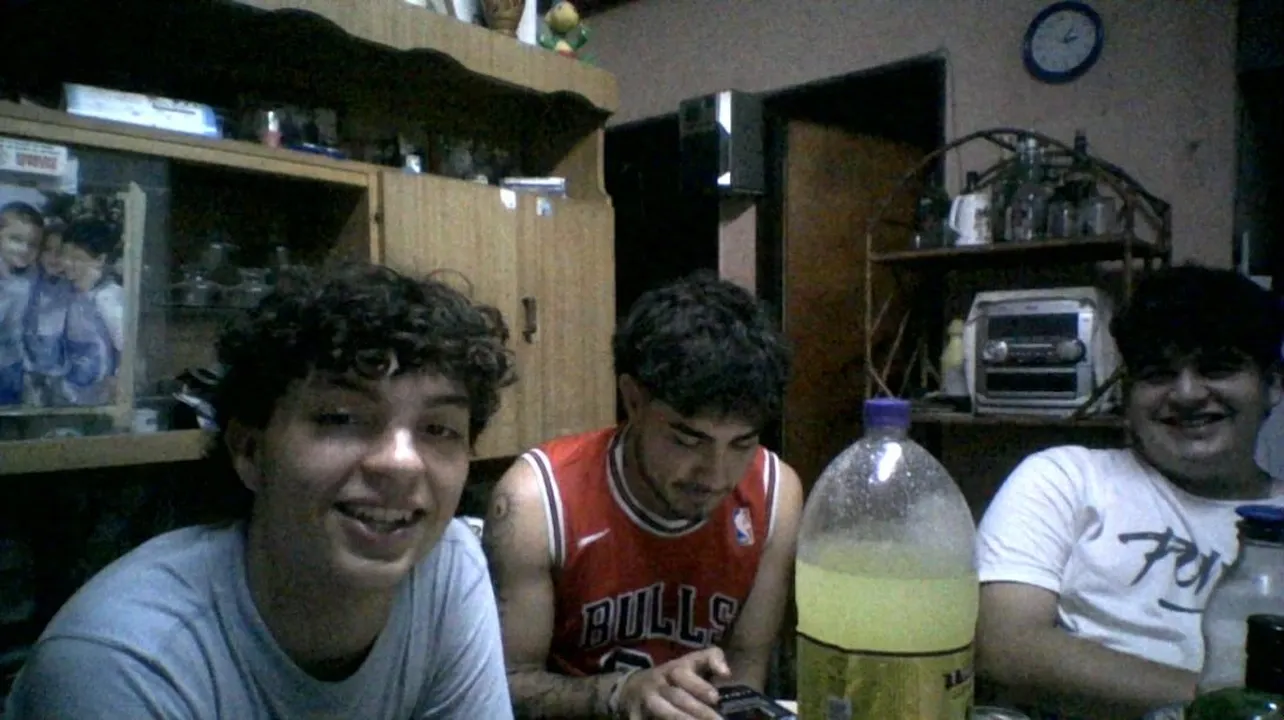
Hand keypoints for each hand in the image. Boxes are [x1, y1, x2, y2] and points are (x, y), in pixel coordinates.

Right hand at [614, 647, 731, 719]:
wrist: (634, 687)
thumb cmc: (676, 676)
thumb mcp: (693, 662)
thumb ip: (712, 660)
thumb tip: (726, 673)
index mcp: (674, 669)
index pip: (684, 674)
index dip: (699, 686)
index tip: (716, 698)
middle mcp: (659, 683)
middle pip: (677, 697)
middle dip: (697, 710)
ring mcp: (647, 700)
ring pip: (662, 710)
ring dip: (679, 718)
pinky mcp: (636, 714)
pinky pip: (645, 718)